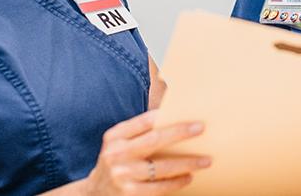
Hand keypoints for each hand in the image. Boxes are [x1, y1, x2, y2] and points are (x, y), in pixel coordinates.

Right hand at [60, 111, 209, 195]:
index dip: (165, 116)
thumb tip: (172, 121)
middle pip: (154, 140)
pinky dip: (177, 182)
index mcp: (114, 137)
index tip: (186, 113)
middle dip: (179, 133)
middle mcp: (116, 154)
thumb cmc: (116, 164)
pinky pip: (160, 187)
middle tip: (200, 128)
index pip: (143, 121)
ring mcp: (122, 175)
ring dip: (187, 163)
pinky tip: (188, 177)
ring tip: (205, 161)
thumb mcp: (117, 146)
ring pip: (161, 167)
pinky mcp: (130, 194)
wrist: (95, 194)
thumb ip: (137, 133)